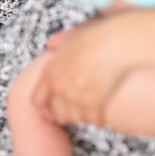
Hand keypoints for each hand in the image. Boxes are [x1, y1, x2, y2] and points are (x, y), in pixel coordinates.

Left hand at [32, 7, 154, 125]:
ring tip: (92, 111)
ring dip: (84, 117)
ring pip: (76, 119)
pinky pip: (94, 120)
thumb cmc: (97, 36)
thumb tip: (51, 44)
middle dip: (68, 115)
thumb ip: (59, 41)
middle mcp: (59, 87)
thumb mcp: (71, 35)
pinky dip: (100, 119)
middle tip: (79, 112)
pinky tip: (104, 113)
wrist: (116, 42)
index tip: (52, 114)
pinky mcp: (93, 103)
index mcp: (50, 72)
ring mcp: (74, 96)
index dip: (45, 110)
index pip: (37, 101)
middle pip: (58, 114)